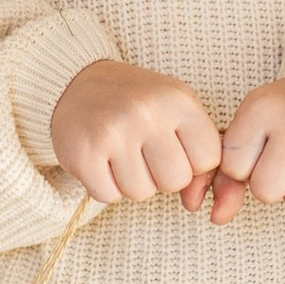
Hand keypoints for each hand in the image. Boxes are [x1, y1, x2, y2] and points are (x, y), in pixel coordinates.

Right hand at [49, 56, 222, 204]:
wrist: (77, 84)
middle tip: (143, 152)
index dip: (191, 162)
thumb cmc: (136, 103)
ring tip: (120, 154)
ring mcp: (112, 133)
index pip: (208, 160)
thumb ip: (198, 147)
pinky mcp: (83, 153)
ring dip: (131, 182)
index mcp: (178, 101)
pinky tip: (100, 161)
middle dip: (160, 175)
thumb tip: (202, 200)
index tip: (172, 146)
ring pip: (141, 193)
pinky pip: (108, 196)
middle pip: (175, 181)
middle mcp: (147, 113)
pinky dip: (105, 186)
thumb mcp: (175, 108)